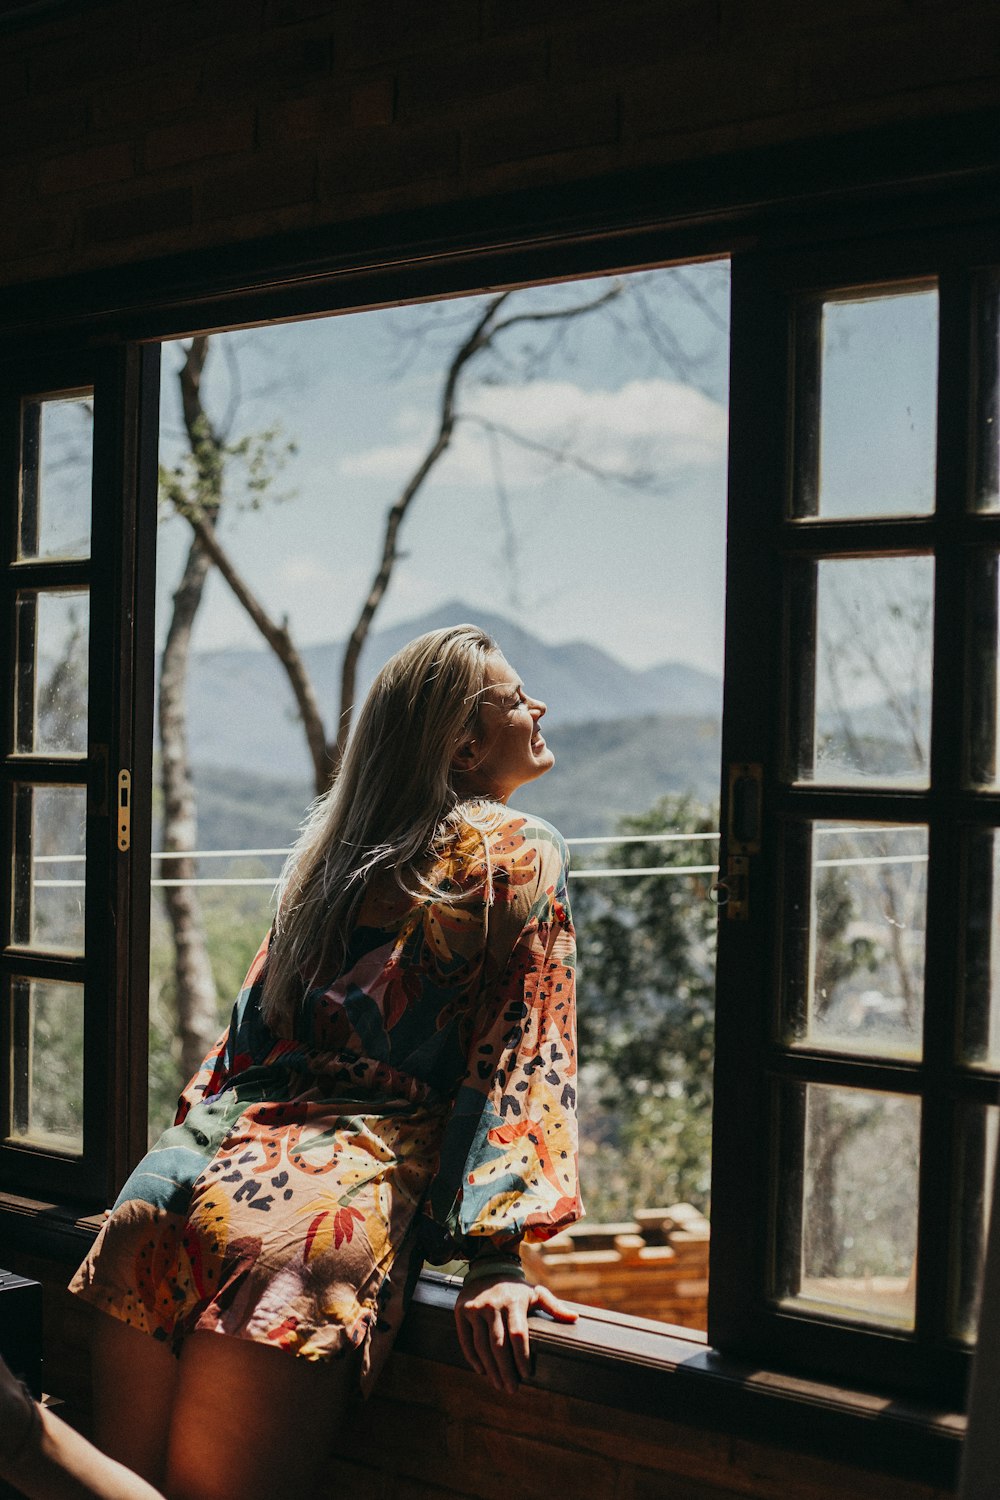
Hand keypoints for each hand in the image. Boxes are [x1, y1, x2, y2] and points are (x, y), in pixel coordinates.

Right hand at [454, 1275, 576, 1395]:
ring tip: (498, 1385)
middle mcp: (493, 1305)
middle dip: (506, 1370)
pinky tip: (482, 1370)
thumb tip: (575, 1319)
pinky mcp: (462, 1311)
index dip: (522, 1356)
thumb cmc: (516, 1288)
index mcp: (514, 1302)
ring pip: (482, 1345)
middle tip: (512, 1389)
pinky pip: (466, 1340)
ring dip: (490, 1368)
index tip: (527, 1374)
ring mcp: (476, 1308)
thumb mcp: (536, 1292)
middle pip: (499, 1345)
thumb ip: (554, 1307)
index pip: (518, 1334)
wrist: (488, 1268)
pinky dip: (473, 1358)